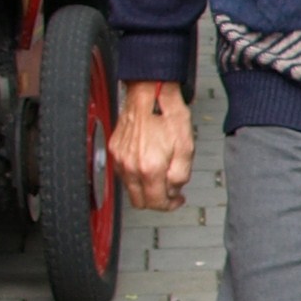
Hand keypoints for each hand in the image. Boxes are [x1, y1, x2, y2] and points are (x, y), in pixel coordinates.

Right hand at [110, 80, 194, 211]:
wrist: (150, 94)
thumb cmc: (168, 116)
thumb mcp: (186, 149)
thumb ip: (179, 176)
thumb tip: (173, 190)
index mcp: (149, 168)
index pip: (155, 203)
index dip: (170, 205)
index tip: (178, 199)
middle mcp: (129, 166)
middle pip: (139, 201)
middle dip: (157, 200)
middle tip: (171, 191)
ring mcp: (119, 158)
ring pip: (130, 187)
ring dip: (146, 187)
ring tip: (162, 173)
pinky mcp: (114, 149)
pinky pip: (124, 172)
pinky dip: (137, 174)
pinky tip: (149, 163)